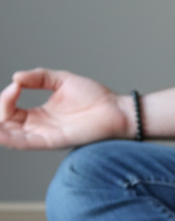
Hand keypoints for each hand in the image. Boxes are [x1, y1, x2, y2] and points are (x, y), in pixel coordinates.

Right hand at [0, 68, 131, 148]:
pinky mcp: (54, 141)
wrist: (117, 109)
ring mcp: (45, 134)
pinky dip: (9, 138)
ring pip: (10, 136)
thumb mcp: (62, 80)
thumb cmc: (96, 97)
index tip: (17, 84)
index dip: (5, 98)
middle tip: (7, 97)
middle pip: (5, 124)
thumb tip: (15, 77)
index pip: (9, 110)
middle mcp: (39, 126)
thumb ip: (39, 77)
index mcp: (40, 113)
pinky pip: (26, 143)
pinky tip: (0, 131)